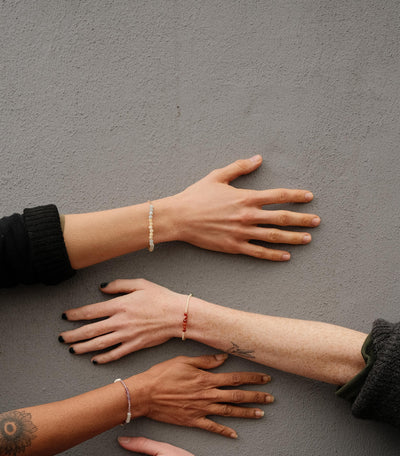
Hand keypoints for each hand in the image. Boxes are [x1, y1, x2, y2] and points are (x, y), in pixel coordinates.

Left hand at [60, 279, 180, 362]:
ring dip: (83, 347)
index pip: (91, 311)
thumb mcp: (140, 284)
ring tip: (72, 349)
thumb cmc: (161, 297)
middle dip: (73, 334)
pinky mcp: (135, 346)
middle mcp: (120, 322)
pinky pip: (116, 354)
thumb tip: (101, 288)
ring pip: (100, 344)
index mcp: (119, 305)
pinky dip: (104, 358)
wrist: (179, 315)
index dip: (75, 314)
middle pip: (91, 330)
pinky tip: (94, 360)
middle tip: (61, 338)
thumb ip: (118, 286)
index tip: (65, 317)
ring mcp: (127, 336)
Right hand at [127, 353, 272, 437]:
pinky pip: (213, 427)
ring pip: (229, 412)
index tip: (266, 378)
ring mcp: (202, 409)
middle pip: (238, 396)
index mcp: (207, 379)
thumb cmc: (161, 375)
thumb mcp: (183, 361)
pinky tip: (235, 434)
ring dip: (247, 413)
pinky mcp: (193, 420)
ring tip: (261, 414)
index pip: (236, 378)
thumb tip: (223, 358)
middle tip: (271, 398)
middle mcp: (208, 395)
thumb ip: (206, 360)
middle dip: (256, 396)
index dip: (253, 378)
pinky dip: (225, 431)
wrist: (145, 395)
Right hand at [169, 155, 319, 260]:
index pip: (278, 195)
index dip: (296, 196)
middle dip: (301, 219)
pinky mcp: (234, 247)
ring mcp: (242, 233)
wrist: (179, 218)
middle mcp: (247, 216)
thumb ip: (240, 167)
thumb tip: (259, 158)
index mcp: (246, 197)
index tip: (309, 197)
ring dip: (292, 237)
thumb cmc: (196, 196)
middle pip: (281, 218)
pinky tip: (286, 256)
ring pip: (273, 236)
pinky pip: (258, 252)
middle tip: (317, 221)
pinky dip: (273, 255)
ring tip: (307, 239)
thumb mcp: (218, 176)